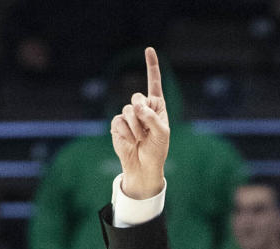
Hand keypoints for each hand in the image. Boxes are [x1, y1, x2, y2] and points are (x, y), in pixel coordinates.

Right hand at [110, 46, 169, 199]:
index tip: (149, 49)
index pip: (154, 83)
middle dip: (142, 113)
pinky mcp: (117, 124)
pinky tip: (131, 142)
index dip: (151, 66)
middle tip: (146, 129)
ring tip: (140, 140)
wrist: (144, 167)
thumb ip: (152, 117)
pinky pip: (119, 122)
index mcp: (156, 106)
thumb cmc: (157, 150)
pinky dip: (127, 133)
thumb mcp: (162, 133)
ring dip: (136, 128)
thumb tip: (136, 106)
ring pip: (128, 111)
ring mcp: (128, 115)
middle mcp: (142, 107)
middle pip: (137, 97)